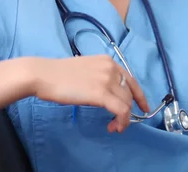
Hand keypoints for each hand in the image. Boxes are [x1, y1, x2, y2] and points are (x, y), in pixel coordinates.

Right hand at [27, 55, 149, 132]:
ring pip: (126, 103)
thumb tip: (107, 92)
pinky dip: (122, 121)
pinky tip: (114, 127)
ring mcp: (107, 80)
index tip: (143, 107)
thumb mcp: (86, 69)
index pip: (131, 79)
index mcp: (108, 61)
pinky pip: (121, 110)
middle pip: (129, 93)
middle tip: (118, 123)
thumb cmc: (58, 74)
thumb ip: (99, 76)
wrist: (44, 75)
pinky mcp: (101, 93)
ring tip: (113, 127)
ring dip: (123, 119)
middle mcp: (111, 68)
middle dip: (128, 110)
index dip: (139, 95)